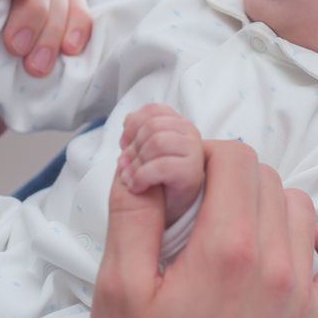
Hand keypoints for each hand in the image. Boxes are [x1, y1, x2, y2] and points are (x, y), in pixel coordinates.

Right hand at [89, 140, 317, 317]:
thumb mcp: (117, 289)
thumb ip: (132, 214)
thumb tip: (140, 160)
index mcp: (226, 249)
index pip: (234, 157)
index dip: (200, 152)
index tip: (175, 174)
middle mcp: (275, 266)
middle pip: (264, 176)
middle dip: (224, 174)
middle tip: (188, 200)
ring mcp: (302, 297)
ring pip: (299, 206)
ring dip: (263, 200)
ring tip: (223, 224)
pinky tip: (288, 244)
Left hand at [118, 104, 203, 227]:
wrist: (171, 208)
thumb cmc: (158, 178)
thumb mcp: (144, 151)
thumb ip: (138, 132)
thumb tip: (127, 122)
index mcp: (177, 122)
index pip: (152, 109)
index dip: (132, 125)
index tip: (124, 144)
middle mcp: (189, 132)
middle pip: (152, 125)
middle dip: (132, 146)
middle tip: (123, 164)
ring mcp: (194, 150)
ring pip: (157, 142)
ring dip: (136, 162)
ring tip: (128, 177)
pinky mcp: (192, 171)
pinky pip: (161, 166)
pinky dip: (142, 176)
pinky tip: (136, 186)